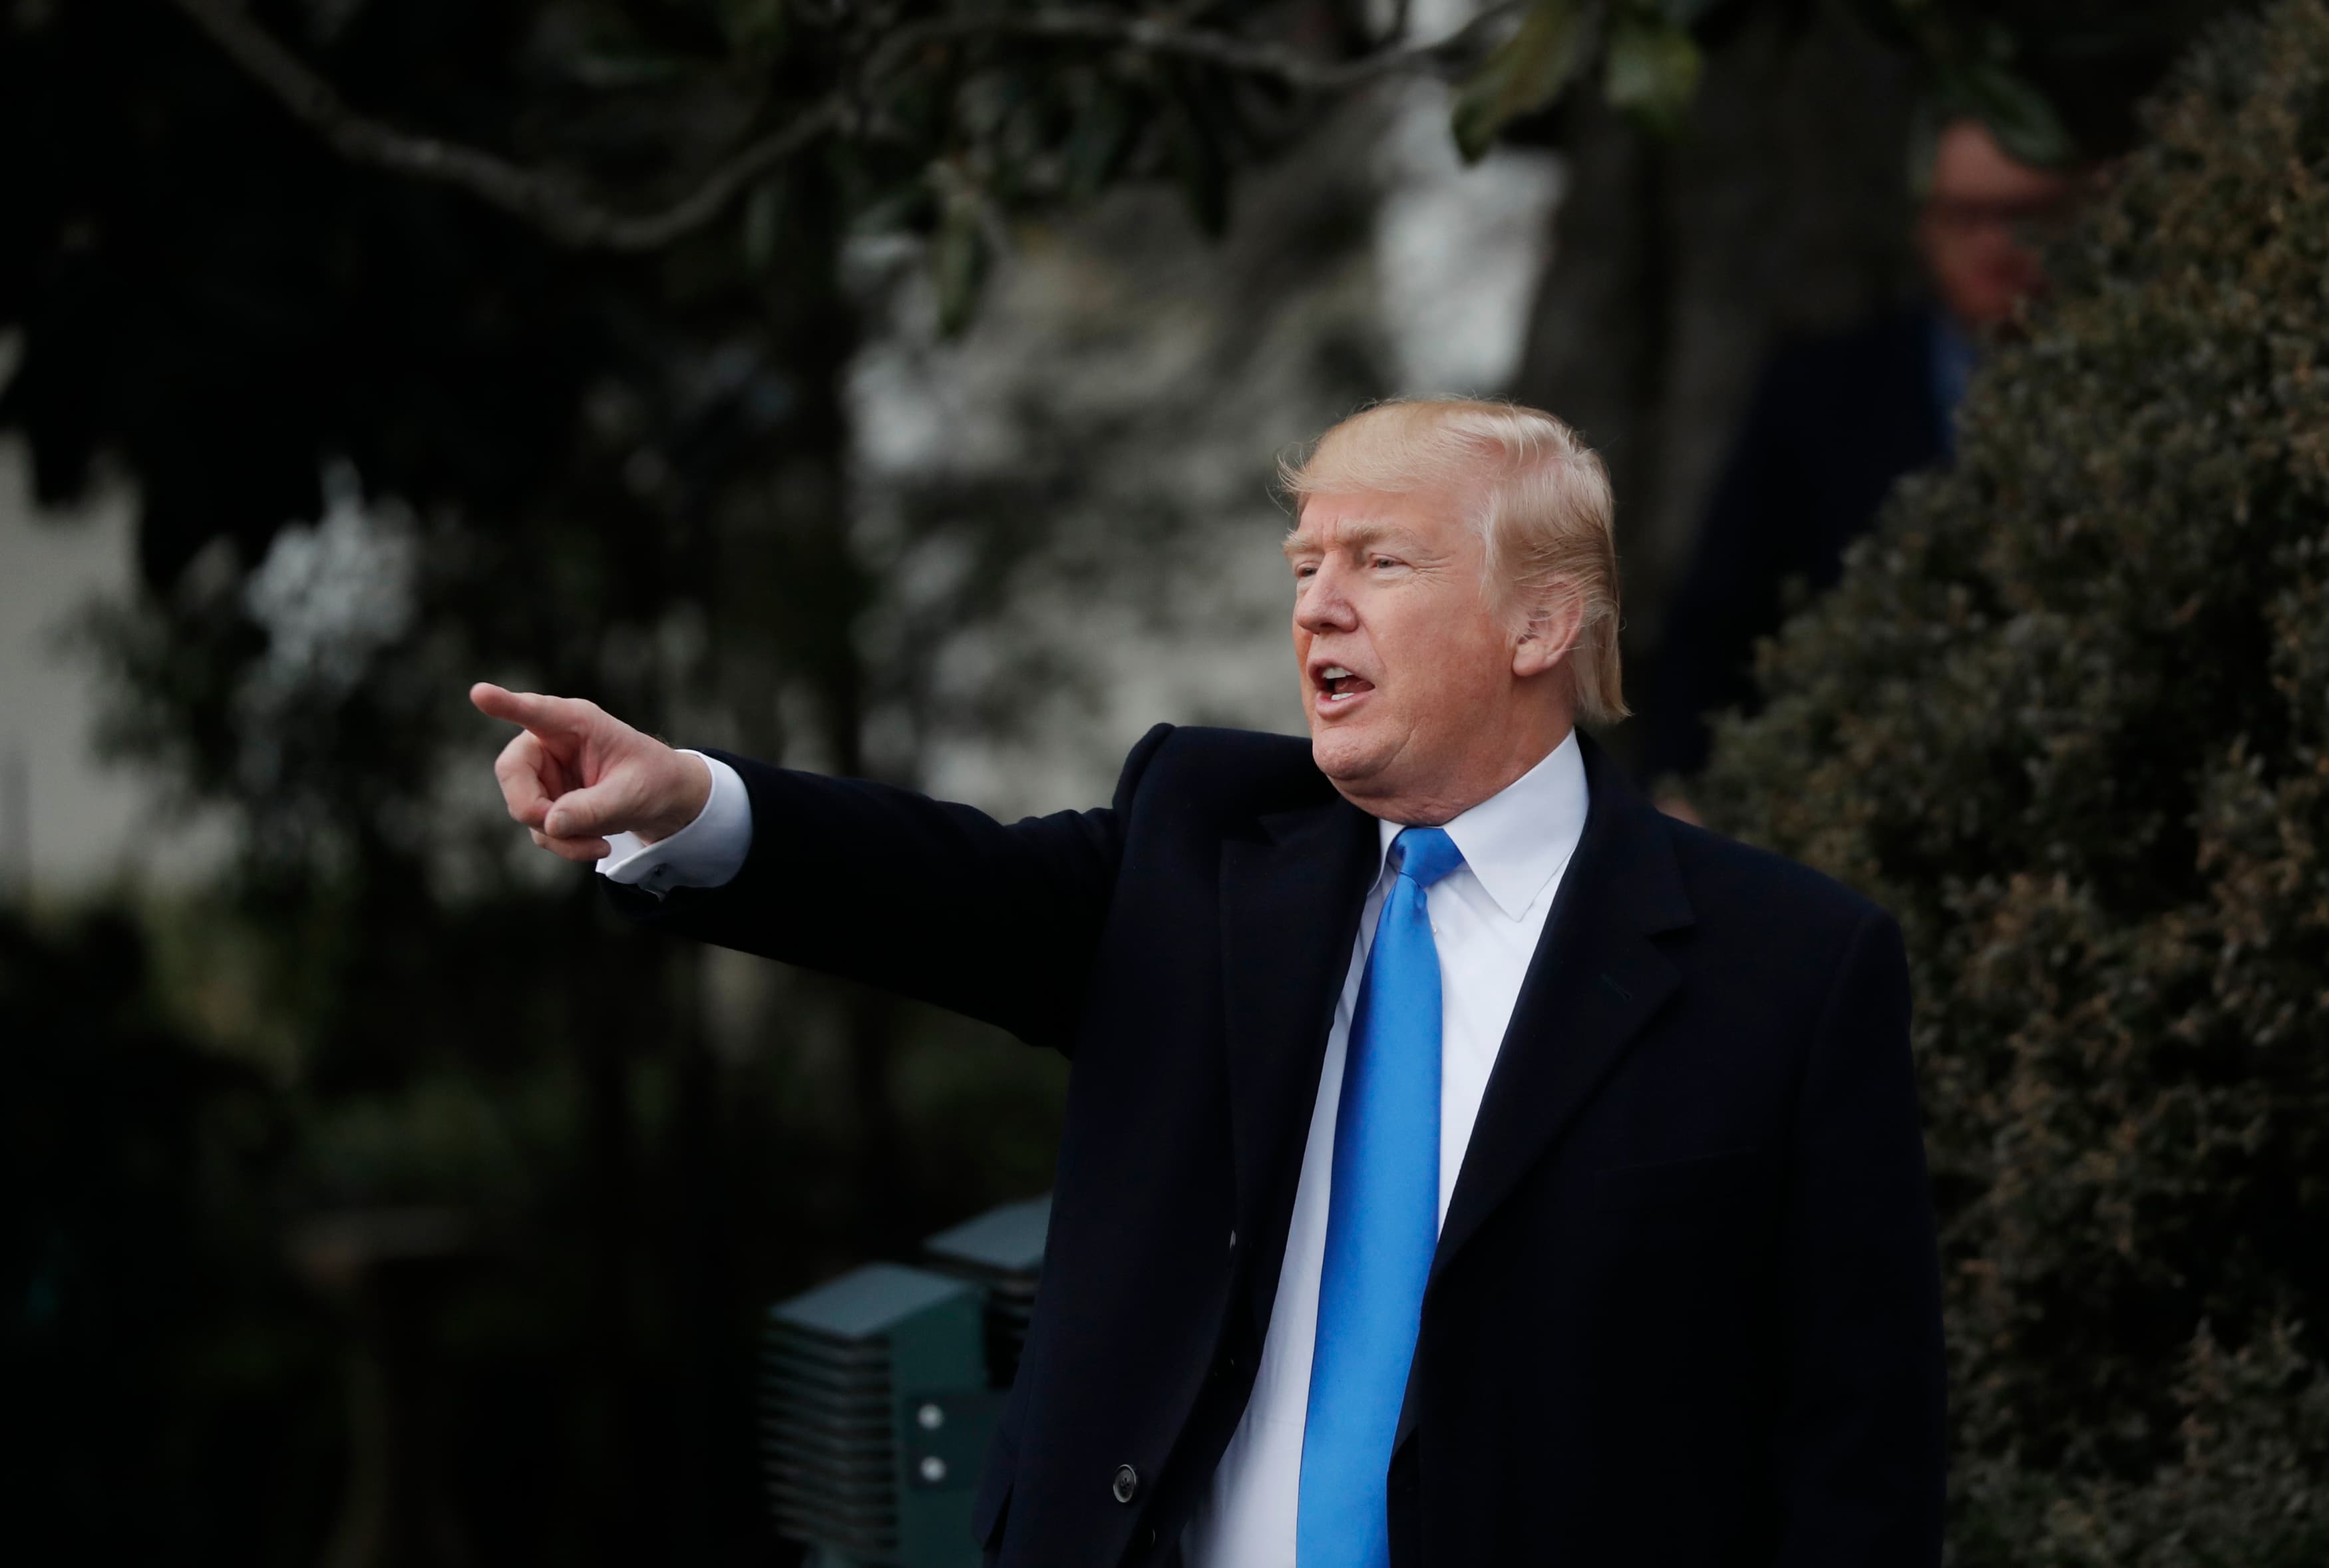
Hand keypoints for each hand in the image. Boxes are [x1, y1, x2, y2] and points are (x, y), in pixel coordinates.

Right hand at [470, 682, 711, 862]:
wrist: (663, 800)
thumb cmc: (652, 781)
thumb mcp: (632, 795)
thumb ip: (593, 807)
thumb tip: (549, 824)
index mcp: (576, 722)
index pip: (536, 711)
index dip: (506, 704)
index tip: (480, 693)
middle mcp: (550, 742)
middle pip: (512, 771)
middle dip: (533, 808)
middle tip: (562, 829)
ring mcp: (544, 773)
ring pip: (523, 808)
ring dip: (558, 836)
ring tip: (599, 844)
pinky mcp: (545, 800)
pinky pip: (539, 828)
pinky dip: (564, 844)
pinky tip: (596, 844)